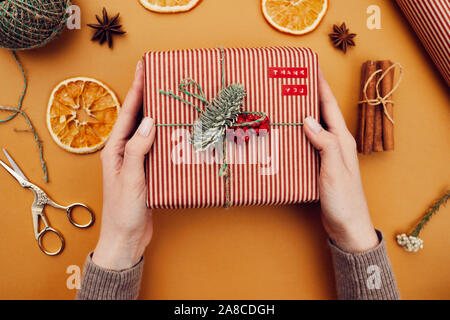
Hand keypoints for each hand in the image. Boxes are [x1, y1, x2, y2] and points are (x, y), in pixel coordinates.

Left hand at [93, 61, 155, 269]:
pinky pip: (157, 148)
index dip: (136, 90)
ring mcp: (136, 162)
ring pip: (149, 133)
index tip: (144, 70)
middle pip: (137, 119)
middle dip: (148, 97)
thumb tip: (150, 121)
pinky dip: (166, 137)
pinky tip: (176, 132)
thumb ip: (138, 149)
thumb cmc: (123, 211)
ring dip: (158, 116)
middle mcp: (124, 152)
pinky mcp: (147, 172)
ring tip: (171, 99)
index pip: (127, 114)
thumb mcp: (131, 178)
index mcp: (114, 150)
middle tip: (160, 78)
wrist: (126, 238)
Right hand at [303, 68, 378, 252]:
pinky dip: (297, 134)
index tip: (310, 69)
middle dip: (308, 95)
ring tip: (283, 103)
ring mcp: (328, 155)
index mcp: (342, 141)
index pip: (330, 107)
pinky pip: (307, 143)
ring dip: (300, 114)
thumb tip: (308, 119)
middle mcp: (336, 144)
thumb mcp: (334, 170)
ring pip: (313, 128)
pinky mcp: (319, 166)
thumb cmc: (344, 200)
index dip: (321, 86)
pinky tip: (286, 134)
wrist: (347, 225)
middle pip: (321, 113)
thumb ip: (325, 143)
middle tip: (291, 83)